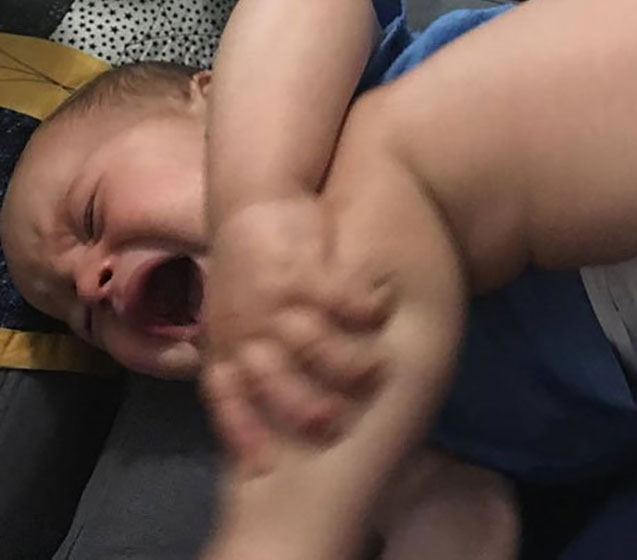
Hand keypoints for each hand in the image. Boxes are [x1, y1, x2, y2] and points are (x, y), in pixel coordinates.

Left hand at [201, 193, 392, 470]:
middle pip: (274, 379)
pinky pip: (337, 296)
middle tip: (334, 425)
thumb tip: (259, 394)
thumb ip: (241, 347)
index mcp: (227, 339)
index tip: (265, 465)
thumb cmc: (249, 261)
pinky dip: (360, 306)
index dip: (243, 430)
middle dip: (303, 408)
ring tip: (377, 372)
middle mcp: (248, 324)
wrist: (254, 198)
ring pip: (312, 343)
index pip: (228, 396)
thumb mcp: (230, 309)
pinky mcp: (304, 267)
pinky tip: (381, 310)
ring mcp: (276, 297)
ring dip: (346, 362)